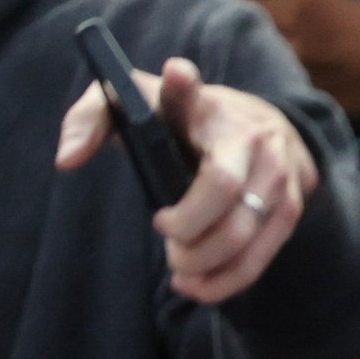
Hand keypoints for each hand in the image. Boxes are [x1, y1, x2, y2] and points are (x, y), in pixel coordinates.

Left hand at [55, 55, 318, 305]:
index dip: (183, 85)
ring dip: (206, 263)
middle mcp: (253, 138)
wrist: (261, 127)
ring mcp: (280, 175)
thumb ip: (90, 120)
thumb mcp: (135, 104)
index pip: (192, 95)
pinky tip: (200, 286)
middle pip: (222, 194)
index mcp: (207, 107)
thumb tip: (66, 160)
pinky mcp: (293, 207)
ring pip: (244, 234)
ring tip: (180, 273)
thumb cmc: (182, 120)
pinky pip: (262, 255)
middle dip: (188, 231)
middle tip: (165, 241)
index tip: (177, 73)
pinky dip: (229, 280)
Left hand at [134, 0, 359, 125]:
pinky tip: (194, 74)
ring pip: (240, 45)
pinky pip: (252, 77)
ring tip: (160, 42)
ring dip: (202, 44)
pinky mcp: (293, 83)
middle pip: (232, 5)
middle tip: (145, 6)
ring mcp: (291, 49)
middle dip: (193, 6)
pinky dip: (223, 74)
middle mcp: (286, 8)